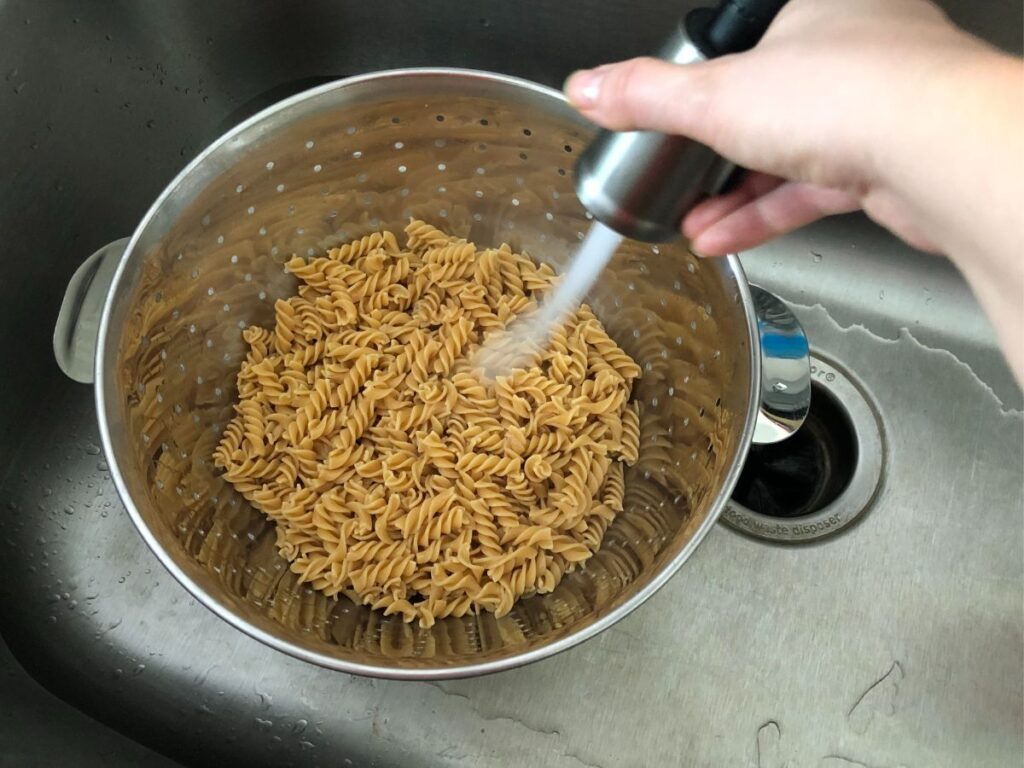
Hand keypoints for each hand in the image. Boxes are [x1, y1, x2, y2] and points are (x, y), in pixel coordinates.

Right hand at [564, 0, 981, 255]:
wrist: (937, 152)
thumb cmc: (851, 91)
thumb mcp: (715, 95)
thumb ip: (648, 95)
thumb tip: (590, 86)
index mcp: (814, 8)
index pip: (740, 47)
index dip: (700, 87)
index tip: (668, 121)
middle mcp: (852, 49)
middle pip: (763, 104)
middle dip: (711, 155)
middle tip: (674, 179)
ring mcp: (873, 108)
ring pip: (789, 153)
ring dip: (733, 195)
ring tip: (689, 224)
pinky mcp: (886, 164)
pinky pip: (811, 191)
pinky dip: (764, 216)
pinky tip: (722, 240)